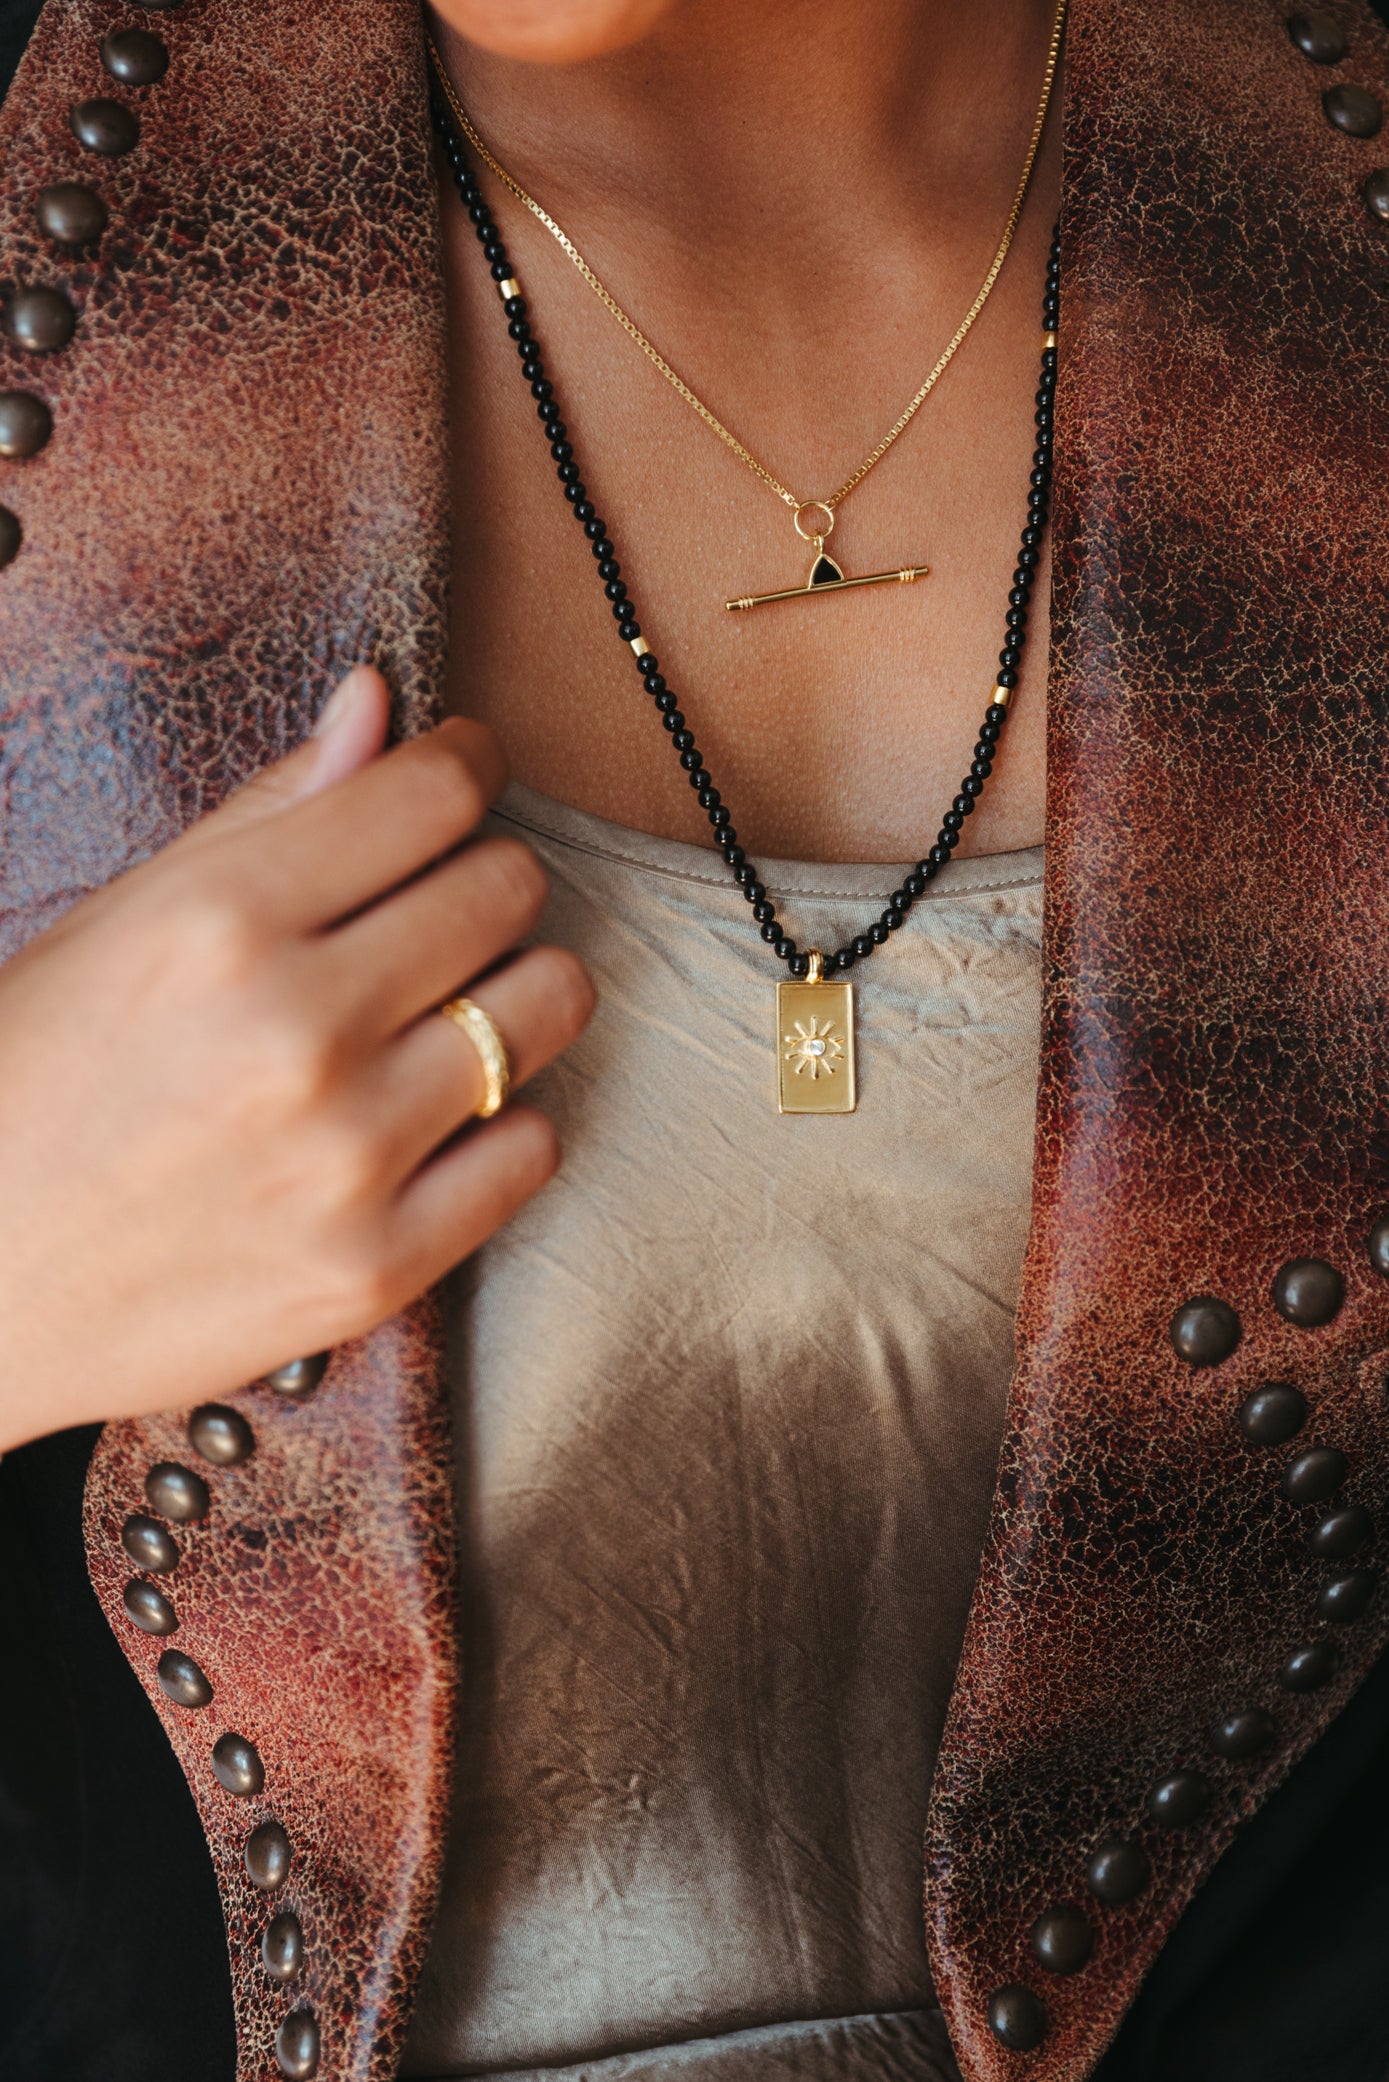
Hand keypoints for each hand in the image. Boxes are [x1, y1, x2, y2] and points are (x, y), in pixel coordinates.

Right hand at [0, 666, 592, 1454]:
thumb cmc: (29, 1089)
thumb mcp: (121, 924)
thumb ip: (266, 813)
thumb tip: (379, 701)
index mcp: (220, 922)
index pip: (435, 792)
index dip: (465, 766)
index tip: (463, 777)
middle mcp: (296, 1030)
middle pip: (507, 887)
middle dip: (484, 879)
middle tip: (438, 910)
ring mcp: (345, 1156)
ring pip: (548, 1006)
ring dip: (513, 994)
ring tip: (447, 1014)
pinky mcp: (377, 1265)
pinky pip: (535, 1148)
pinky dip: (500, 1127)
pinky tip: (434, 1124)